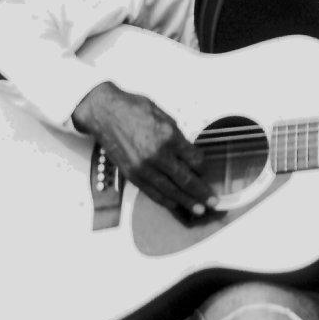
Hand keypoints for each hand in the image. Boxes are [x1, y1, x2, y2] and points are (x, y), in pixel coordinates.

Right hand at [72, 81, 216, 215]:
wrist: (106, 113)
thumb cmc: (135, 109)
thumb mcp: (165, 117)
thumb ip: (178, 139)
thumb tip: (189, 155)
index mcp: (169, 137)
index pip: (194, 160)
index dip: (203, 168)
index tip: (206, 171)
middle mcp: (157, 155)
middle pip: (185, 180)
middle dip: (201, 192)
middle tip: (213, 202)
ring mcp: (143, 167)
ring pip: (170, 191)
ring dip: (186, 202)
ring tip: (199, 210)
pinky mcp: (132, 175)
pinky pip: (152, 192)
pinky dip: (165, 200)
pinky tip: (176, 204)